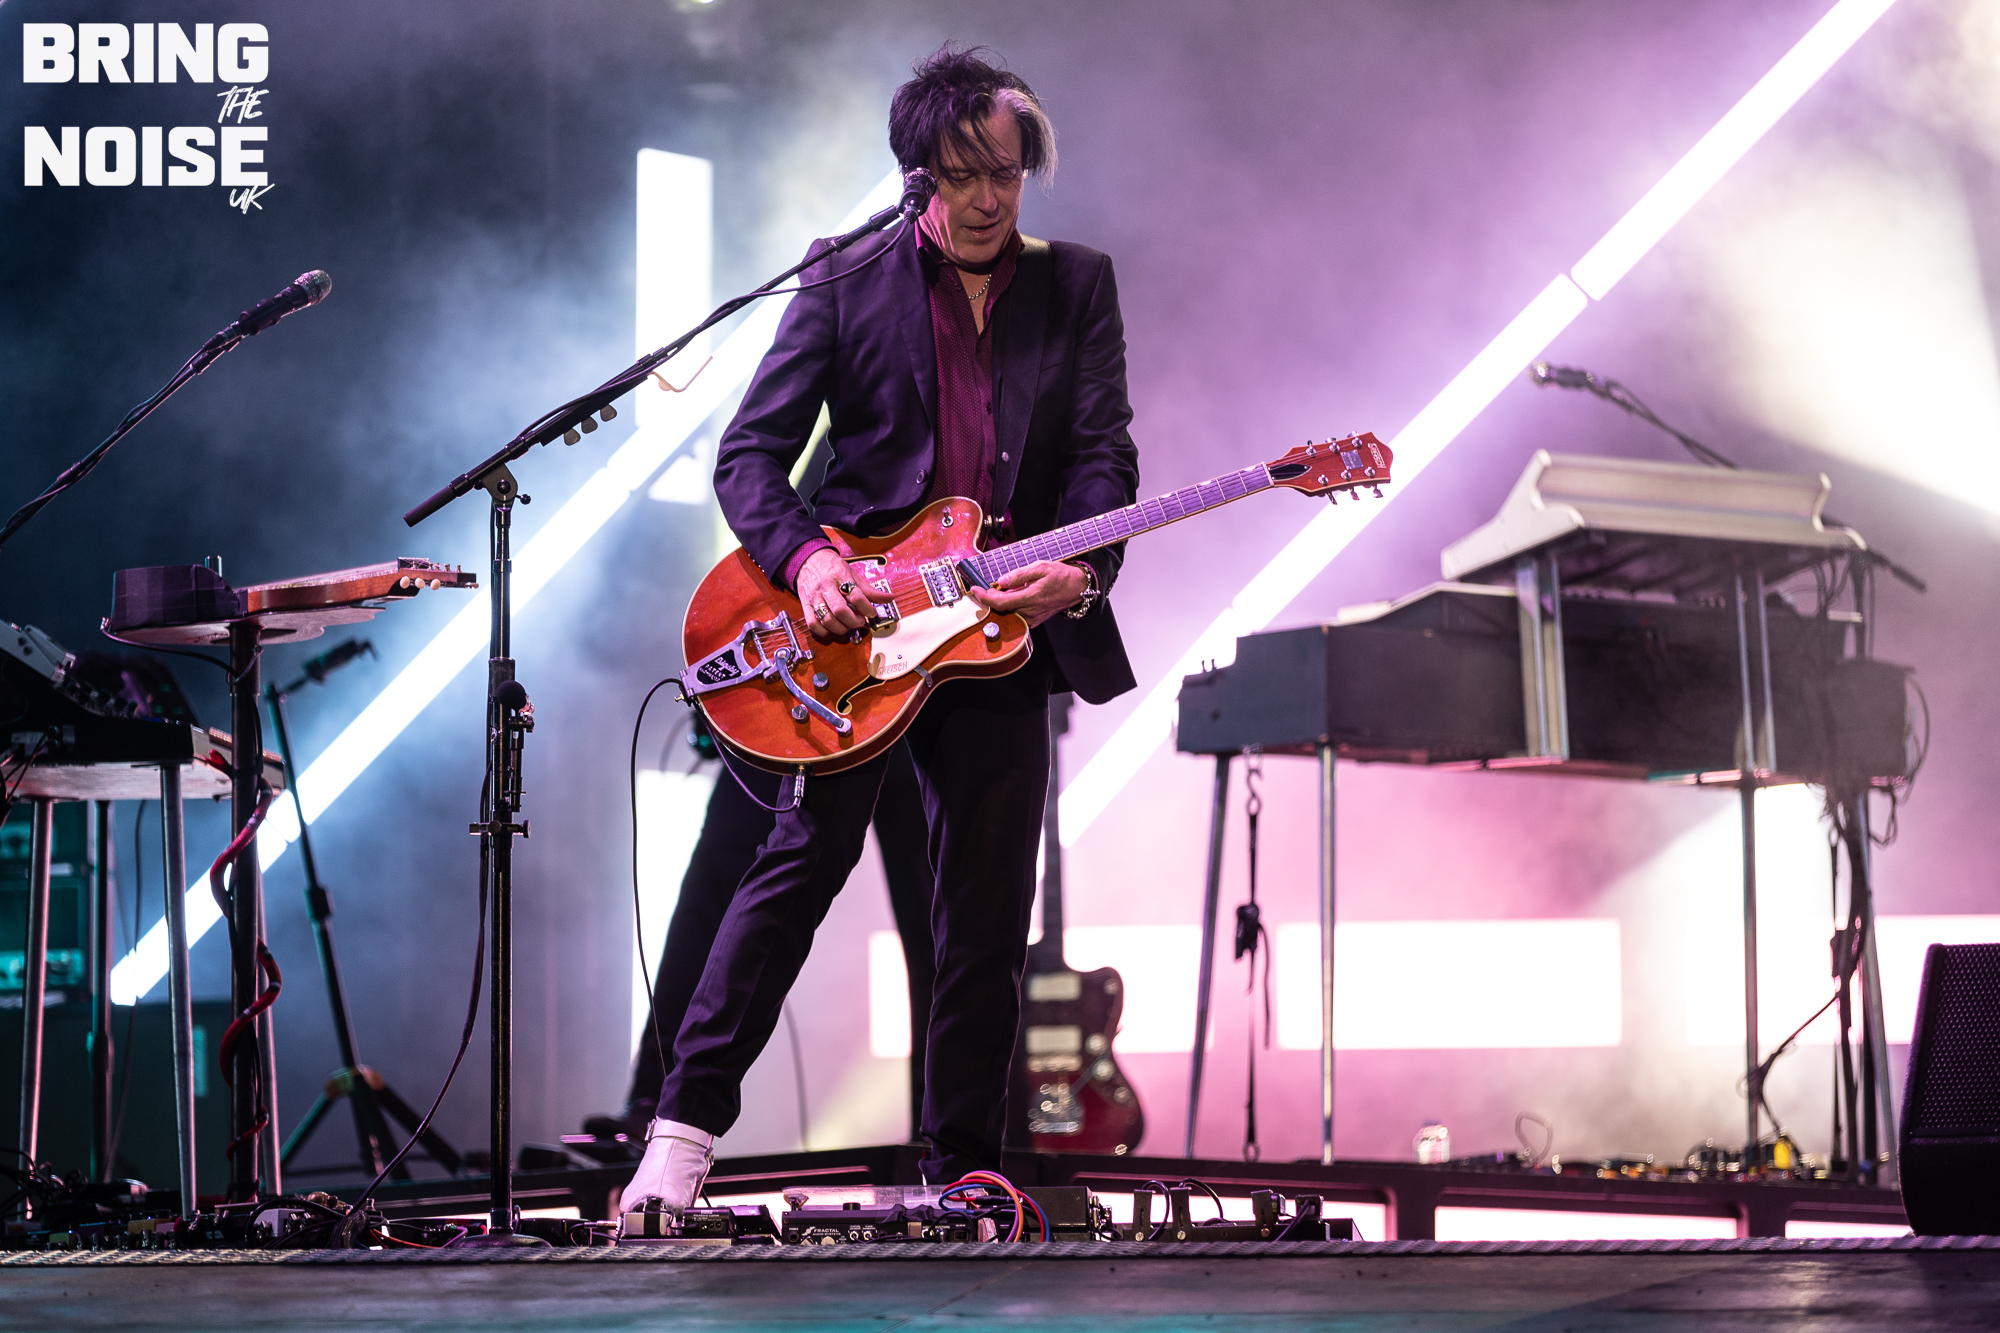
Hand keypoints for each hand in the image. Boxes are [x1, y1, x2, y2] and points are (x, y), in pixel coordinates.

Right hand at [796, 547, 874, 642]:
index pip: (855, 595)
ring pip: (827, 619)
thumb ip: (869, 589)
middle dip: (854, 621)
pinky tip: (833, 628)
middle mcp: (826, 587)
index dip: (867, 608)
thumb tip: (890, 598)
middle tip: (861, 622)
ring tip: (848, 625)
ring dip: (841, 628)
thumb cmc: (832, 567)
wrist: (808, 559)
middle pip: (840, 610)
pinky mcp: (806, 605)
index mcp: (840, 576)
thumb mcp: (852, 574)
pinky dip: (824, 631)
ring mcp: (814, 597)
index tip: (872, 613)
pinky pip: (813, 623)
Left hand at [969, 560, 1087, 627]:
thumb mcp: (1040, 567)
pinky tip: (1009, 595)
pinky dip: (1008, 605)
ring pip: (1007, 612)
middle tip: (983, 586)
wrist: (1076, 588)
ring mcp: (1032, 618)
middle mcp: (1030, 611)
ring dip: (998, 602)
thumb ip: (1019, 575)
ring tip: (997, 589)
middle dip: (989, 598)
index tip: (975, 589)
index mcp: (1031, 597)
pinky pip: (1015, 614)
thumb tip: (1001, 581)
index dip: (984, 597)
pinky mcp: (1033, 620)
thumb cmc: (1060, 576)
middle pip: (1001, 608)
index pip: (1000, 602)